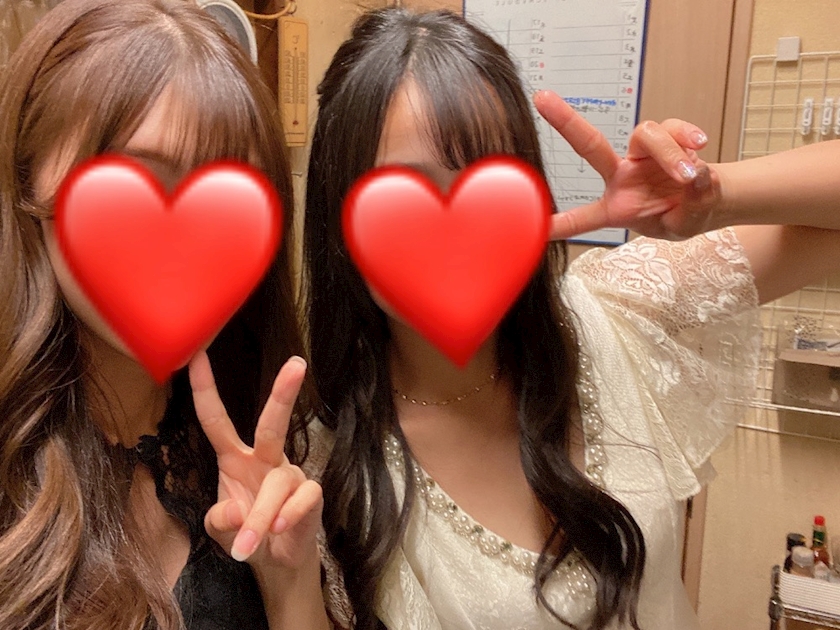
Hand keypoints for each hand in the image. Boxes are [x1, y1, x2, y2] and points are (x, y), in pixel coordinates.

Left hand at [188, 351, 322, 573]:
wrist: (276, 562)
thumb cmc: (244, 534)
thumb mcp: (219, 530)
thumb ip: (219, 520)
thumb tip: (236, 509)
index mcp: (234, 458)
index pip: (217, 421)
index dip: (205, 390)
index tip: (196, 357)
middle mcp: (264, 459)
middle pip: (272, 424)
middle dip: (283, 394)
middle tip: (296, 364)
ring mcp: (290, 475)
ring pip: (276, 485)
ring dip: (260, 518)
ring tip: (246, 545)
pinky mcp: (312, 494)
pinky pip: (301, 500)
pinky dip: (286, 517)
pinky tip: (279, 530)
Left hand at [533, 90, 723, 240]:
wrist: (710, 202)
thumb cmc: (685, 217)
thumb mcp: (685, 226)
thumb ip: (691, 207)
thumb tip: (697, 176)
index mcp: (616, 208)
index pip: (583, 218)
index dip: (560, 224)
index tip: (534, 227)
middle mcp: (622, 177)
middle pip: (590, 145)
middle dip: (565, 121)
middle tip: (542, 98)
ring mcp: (642, 155)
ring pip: (646, 134)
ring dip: (669, 153)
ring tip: (688, 175)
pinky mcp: (666, 138)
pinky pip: (672, 126)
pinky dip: (686, 135)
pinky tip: (698, 147)